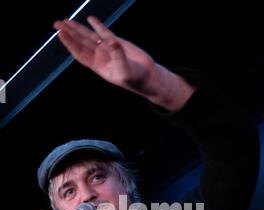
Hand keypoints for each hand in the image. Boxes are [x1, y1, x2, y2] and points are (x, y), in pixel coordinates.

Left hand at [54, 16, 195, 110]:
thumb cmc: (135, 79)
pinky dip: (97, 25)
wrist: (148, 76)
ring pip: (89, 36)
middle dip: (69, 33)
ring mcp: (108, 49)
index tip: (61, 33)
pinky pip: (104, 32)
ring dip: (78, 28)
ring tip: (66, 20)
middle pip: (81, 42)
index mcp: (98, 66)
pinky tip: (90, 19)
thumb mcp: (125, 70)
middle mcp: (100, 57)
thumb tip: (110, 41)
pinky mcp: (117, 43)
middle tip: (57, 24)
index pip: (80, 53)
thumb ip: (117, 55)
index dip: (70, 43)